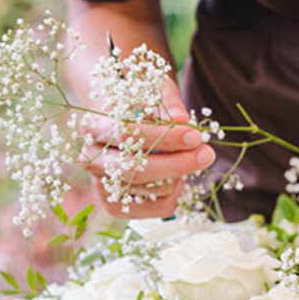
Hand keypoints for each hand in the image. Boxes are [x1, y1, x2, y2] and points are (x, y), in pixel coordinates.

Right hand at [84, 76, 214, 217]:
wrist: (120, 127)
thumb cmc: (139, 105)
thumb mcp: (152, 91)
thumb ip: (167, 101)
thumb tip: (181, 119)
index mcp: (93, 128)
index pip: (127, 134)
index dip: (163, 137)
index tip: (195, 135)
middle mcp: (91, 159)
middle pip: (136, 169)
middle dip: (177, 164)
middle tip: (207, 154)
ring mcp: (102, 186)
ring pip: (150, 190)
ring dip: (179, 176)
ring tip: (188, 158)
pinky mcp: (117, 206)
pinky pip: (157, 207)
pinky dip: (176, 193)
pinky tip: (177, 176)